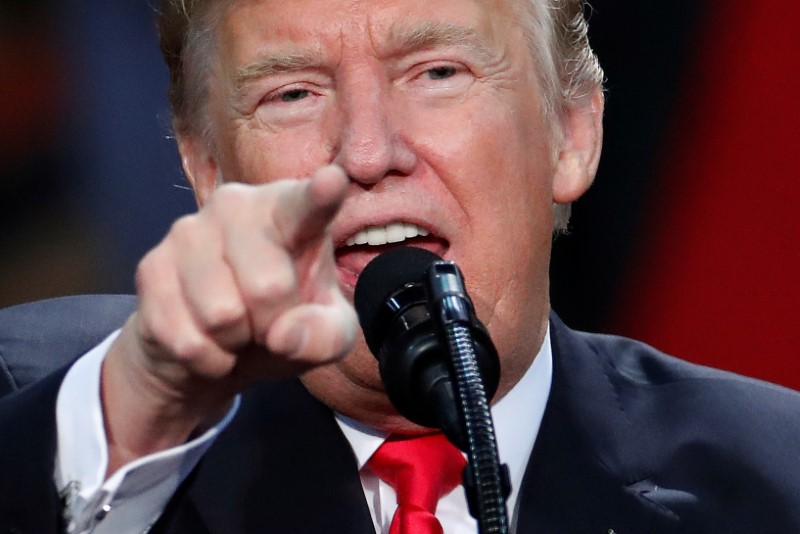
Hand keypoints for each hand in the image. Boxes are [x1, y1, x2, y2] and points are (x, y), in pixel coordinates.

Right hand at [102, 166, 357, 469]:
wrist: (213, 350)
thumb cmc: (282, 324)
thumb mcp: (325, 338)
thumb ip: (325, 335)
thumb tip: (284, 335)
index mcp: (292, 211)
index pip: (310, 203)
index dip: (322, 194)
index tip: (333, 180)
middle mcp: (238, 205)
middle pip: (268, 287)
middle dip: (272, 324)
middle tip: (268, 321)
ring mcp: (188, 230)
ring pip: (222, 315)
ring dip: (235, 341)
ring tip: (236, 327)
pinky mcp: (151, 267)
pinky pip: (187, 339)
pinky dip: (207, 359)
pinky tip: (207, 342)